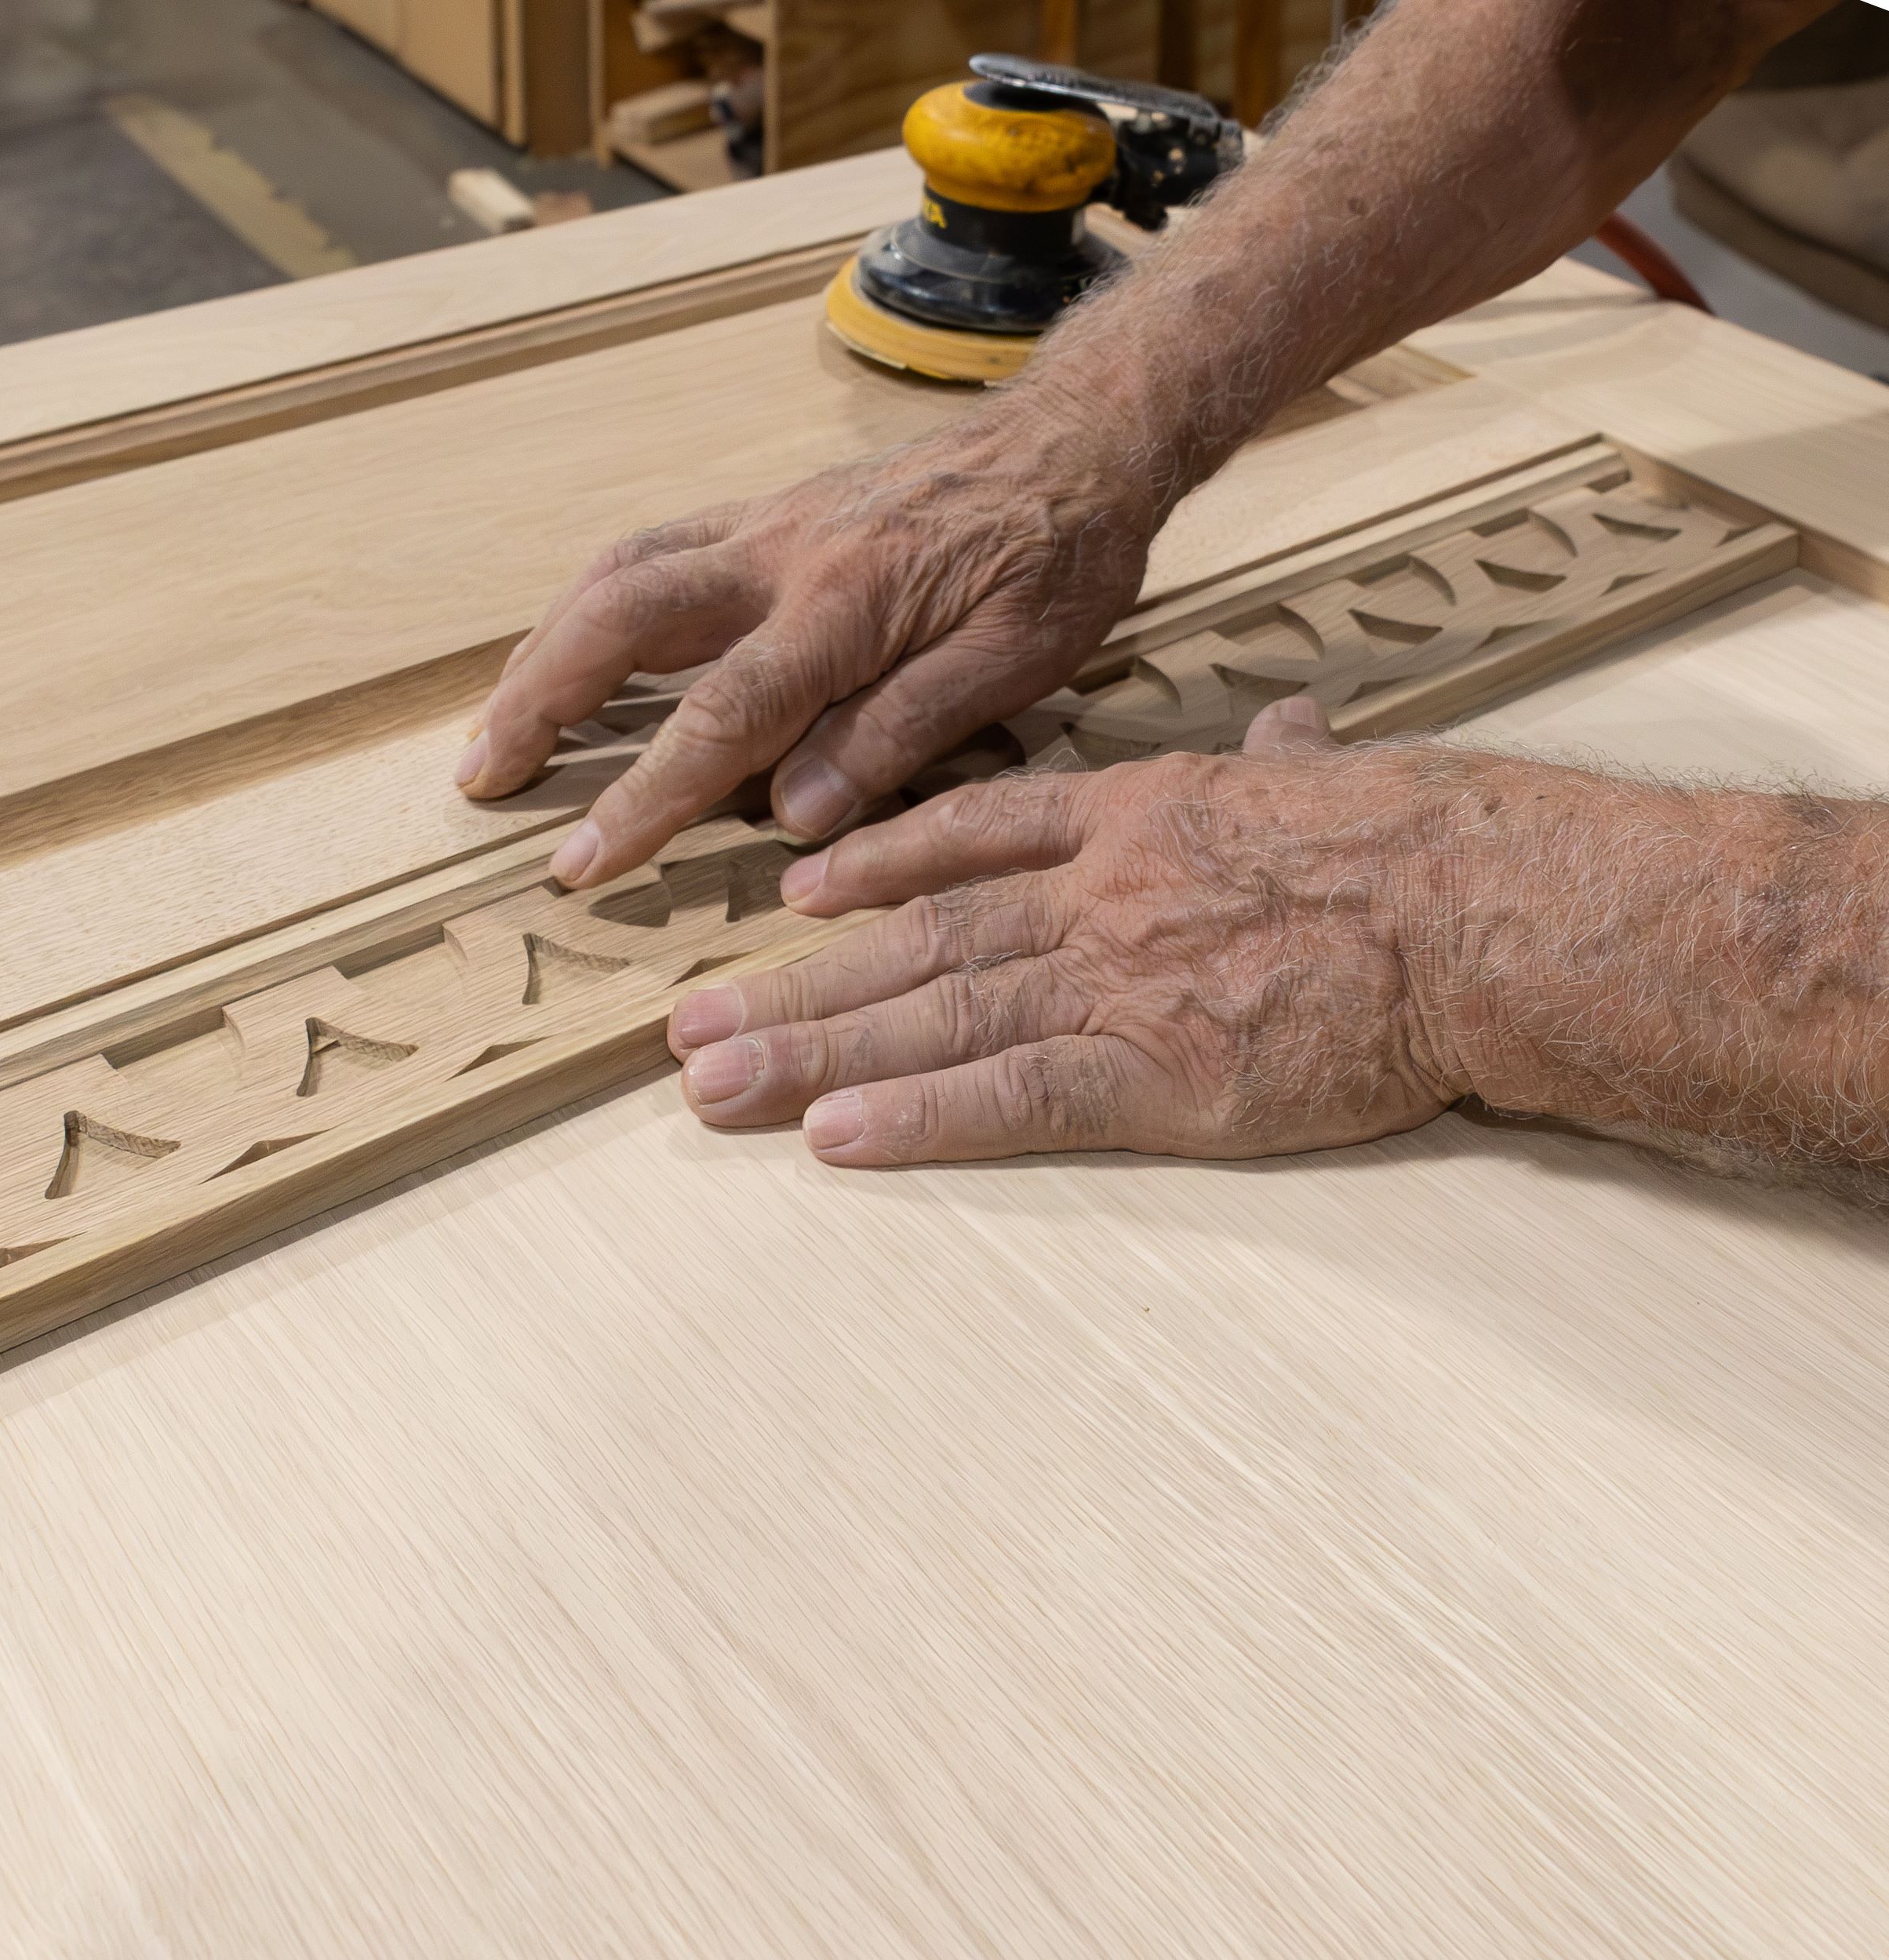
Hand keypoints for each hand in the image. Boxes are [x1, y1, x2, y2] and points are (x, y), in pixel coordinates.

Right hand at [454, 401, 1162, 888]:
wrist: (1078, 436)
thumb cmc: (1057, 554)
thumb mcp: (1013, 662)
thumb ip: (898, 734)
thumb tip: (792, 816)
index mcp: (845, 605)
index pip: (718, 715)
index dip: (641, 796)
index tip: (580, 864)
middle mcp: (781, 554)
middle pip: (619, 618)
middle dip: (537, 702)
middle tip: (481, 780)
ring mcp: (763, 524)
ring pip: (617, 575)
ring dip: (543, 652)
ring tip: (499, 728)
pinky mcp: (765, 512)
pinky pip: (649, 553)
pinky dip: (588, 609)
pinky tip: (568, 653)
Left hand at [667, 701, 1473, 1164]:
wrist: (1482, 906)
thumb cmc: (1428, 839)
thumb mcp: (1335, 773)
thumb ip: (1288, 759)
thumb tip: (1295, 729)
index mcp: (1131, 820)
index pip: (971, 840)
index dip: (871, 867)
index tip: (796, 895)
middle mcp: (1093, 897)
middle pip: (913, 944)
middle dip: (793, 991)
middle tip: (684, 1032)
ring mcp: (1115, 984)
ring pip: (932, 1019)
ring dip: (813, 1056)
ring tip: (709, 1088)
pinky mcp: (1159, 1075)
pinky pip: (1012, 1097)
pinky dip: (917, 1118)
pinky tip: (831, 1139)